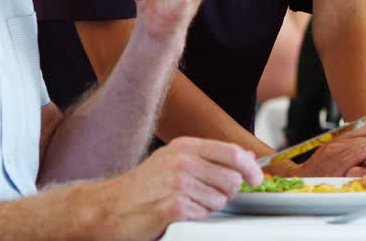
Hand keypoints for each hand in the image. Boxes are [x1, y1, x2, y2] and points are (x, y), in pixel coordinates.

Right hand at [92, 136, 260, 238]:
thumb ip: (207, 156)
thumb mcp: (172, 160)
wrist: (108, 207)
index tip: (256, 178)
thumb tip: (243, 156)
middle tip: (206, 196)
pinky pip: (203, 214)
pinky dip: (195, 218)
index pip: (232, 152)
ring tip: (185, 204)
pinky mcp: (173, 206)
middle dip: (226, 192)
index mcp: (185, 146)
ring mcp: (178, 183)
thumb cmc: (140, 187)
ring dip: (208, 207)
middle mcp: (182, 161)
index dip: (250, 167)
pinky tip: (177, 213)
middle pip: (231, 178)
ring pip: (220, 200)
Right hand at [284, 121, 365, 177]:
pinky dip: (362, 151)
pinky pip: (349, 155)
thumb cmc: (319, 169)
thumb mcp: (337, 153)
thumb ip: (355, 148)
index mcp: (342, 138)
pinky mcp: (332, 164)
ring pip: (364, 143)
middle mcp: (340, 142)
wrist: (298, 178)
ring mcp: (335, 152)